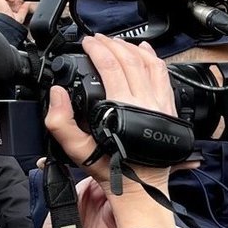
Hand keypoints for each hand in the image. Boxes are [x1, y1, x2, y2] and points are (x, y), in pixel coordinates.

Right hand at [43, 35, 177, 227]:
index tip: (87, 43)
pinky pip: (164, 77)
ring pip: (151, 65)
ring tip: (117, 42)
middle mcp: (146, 103)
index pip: (111, 66)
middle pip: (131, 60)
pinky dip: (155, 60)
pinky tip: (146, 52)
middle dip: (112, 45)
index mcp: (124, 107)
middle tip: (97, 40)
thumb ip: (61, 123)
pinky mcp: (170, 110)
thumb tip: (57, 94)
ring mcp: (161, 105)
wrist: (141, 188)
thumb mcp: (78, 149)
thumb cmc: (113, 169)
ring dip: (133, 49)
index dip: (97, 49)